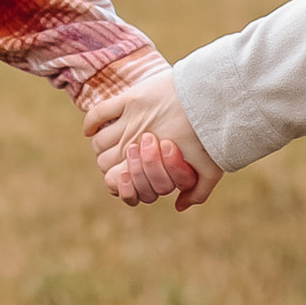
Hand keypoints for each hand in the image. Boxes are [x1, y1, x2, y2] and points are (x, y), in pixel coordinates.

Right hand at [82, 59, 219, 211]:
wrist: (214, 99)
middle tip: (124, 158)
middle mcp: (132, 142)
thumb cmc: (213, 137)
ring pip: (99, 140)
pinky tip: (91, 129)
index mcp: (147, 163)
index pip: (112, 180)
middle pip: (102, 161)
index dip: (117, 182)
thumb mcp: (211, 170)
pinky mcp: (131, 98)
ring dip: (102, 145)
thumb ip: (196, 193)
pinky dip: (91, 123)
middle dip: (110, 163)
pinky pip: (99, 112)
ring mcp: (130, 120)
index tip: (124, 176)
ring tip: (113, 143)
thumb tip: (179, 206)